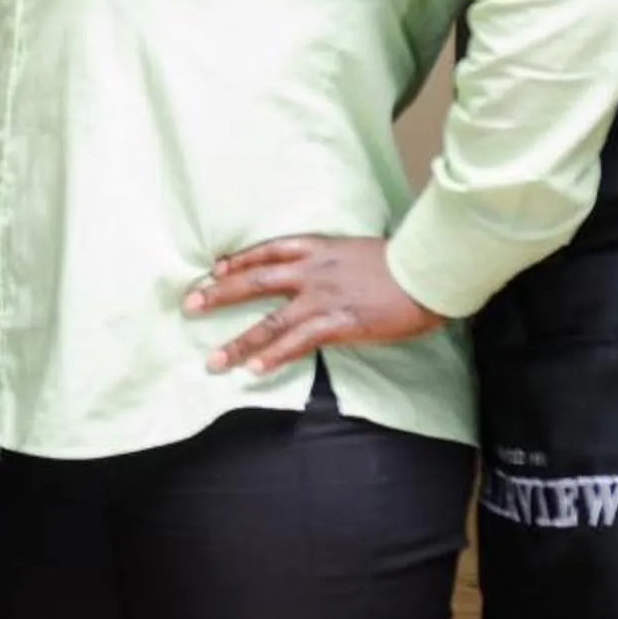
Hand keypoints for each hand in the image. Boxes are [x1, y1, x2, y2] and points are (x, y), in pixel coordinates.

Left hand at [185, 235, 447, 375]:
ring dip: (240, 342)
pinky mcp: (339, 323)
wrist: (427, 271)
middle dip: (220, 294)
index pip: (269, 251)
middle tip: (190, 303)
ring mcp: (323, 298)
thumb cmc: (403, 263)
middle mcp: (313, 271)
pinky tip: (255, 369)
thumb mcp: (360, 252)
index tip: (215, 268)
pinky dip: (275, 356)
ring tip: (214, 360)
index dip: (239, 260)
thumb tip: (327, 274)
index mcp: (319, 249)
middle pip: (256, 281)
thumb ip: (336, 263)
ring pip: (271, 321)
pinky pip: (298, 342)